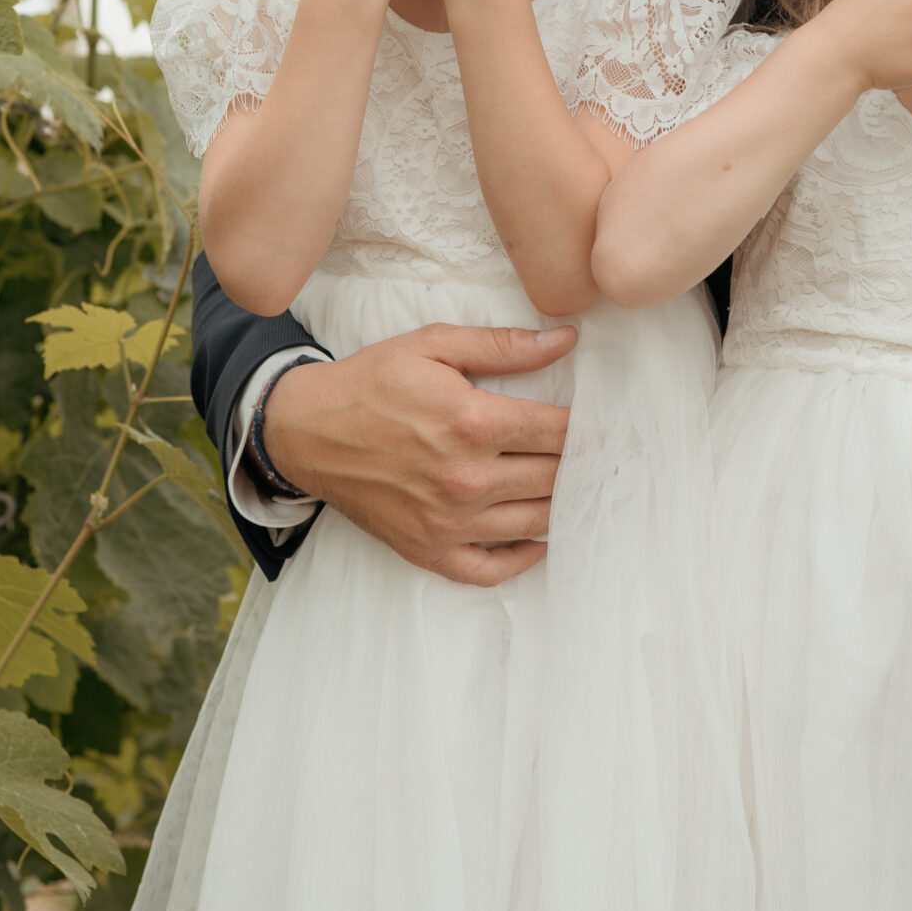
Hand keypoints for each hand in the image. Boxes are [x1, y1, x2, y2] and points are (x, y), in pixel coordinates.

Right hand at [262, 321, 575, 585]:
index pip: (559, 432)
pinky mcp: (427, 549)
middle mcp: (465, 478)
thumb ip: (503, 346)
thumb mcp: (434, 346)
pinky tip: (536, 538)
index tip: (606, 423)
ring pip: (534, 522)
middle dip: (583, 464)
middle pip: (554, 477)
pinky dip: (522, 559)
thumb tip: (566, 341)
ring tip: (578, 488)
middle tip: (602, 457)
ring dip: (563, 505)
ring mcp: (447, 521)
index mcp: (472, 423)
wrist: (306, 430)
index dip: (590, 427)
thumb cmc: (371, 382)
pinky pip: (490, 569)